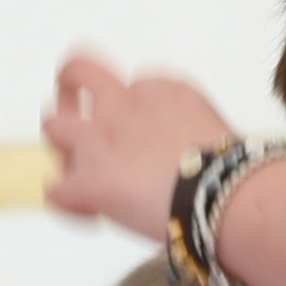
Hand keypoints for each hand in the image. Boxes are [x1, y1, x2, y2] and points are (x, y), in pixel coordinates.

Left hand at [42, 48, 235, 241]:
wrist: (227, 192)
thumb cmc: (231, 172)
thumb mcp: (208, 129)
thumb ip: (180, 133)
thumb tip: (174, 160)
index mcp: (160, 88)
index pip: (128, 87)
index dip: (126, 112)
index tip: (137, 139)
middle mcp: (124, 103)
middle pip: (78, 71)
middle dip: (68, 88)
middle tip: (70, 110)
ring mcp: (101, 140)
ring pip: (53, 124)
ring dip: (59, 145)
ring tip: (72, 168)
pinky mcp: (89, 180)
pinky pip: (55, 189)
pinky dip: (69, 203)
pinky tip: (90, 214)